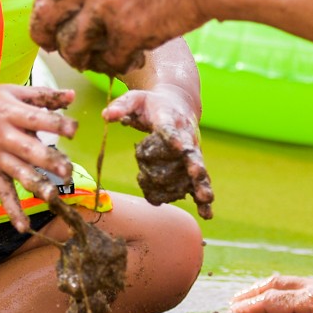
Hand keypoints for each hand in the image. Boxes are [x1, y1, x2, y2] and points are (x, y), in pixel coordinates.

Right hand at [0, 85, 77, 231]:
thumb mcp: (11, 92)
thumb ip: (43, 96)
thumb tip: (72, 95)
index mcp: (11, 114)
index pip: (37, 119)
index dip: (56, 124)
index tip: (74, 130)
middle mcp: (4, 136)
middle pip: (29, 150)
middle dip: (49, 161)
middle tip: (67, 170)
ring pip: (18, 173)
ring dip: (35, 185)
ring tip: (53, 196)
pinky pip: (2, 193)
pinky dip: (11, 210)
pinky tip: (23, 226)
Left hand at [31, 0, 216, 75]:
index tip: (59, 8)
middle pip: (46, 10)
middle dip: (43, 31)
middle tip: (49, 44)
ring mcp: (106, 5)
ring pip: (70, 43)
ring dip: (77, 56)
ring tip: (89, 61)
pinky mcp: (128, 32)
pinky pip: (108, 60)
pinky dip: (115, 66)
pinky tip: (129, 62)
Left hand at [105, 85, 213, 217]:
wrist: (178, 104)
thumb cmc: (152, 104)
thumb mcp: (134, 99)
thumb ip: (120, 107)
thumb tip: (105, 116)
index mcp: (169, 118)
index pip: (170, 128)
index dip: (172, 137)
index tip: (176, 145)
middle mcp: (185, 136)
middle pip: (191, 151)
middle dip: (194, 163)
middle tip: (196, 173)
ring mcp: (191, 152)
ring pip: (199, 169)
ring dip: (201, 184)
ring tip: (206, 199)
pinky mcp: (193, 164)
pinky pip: (199, 182)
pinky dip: (203, 198)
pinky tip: (207, 213)